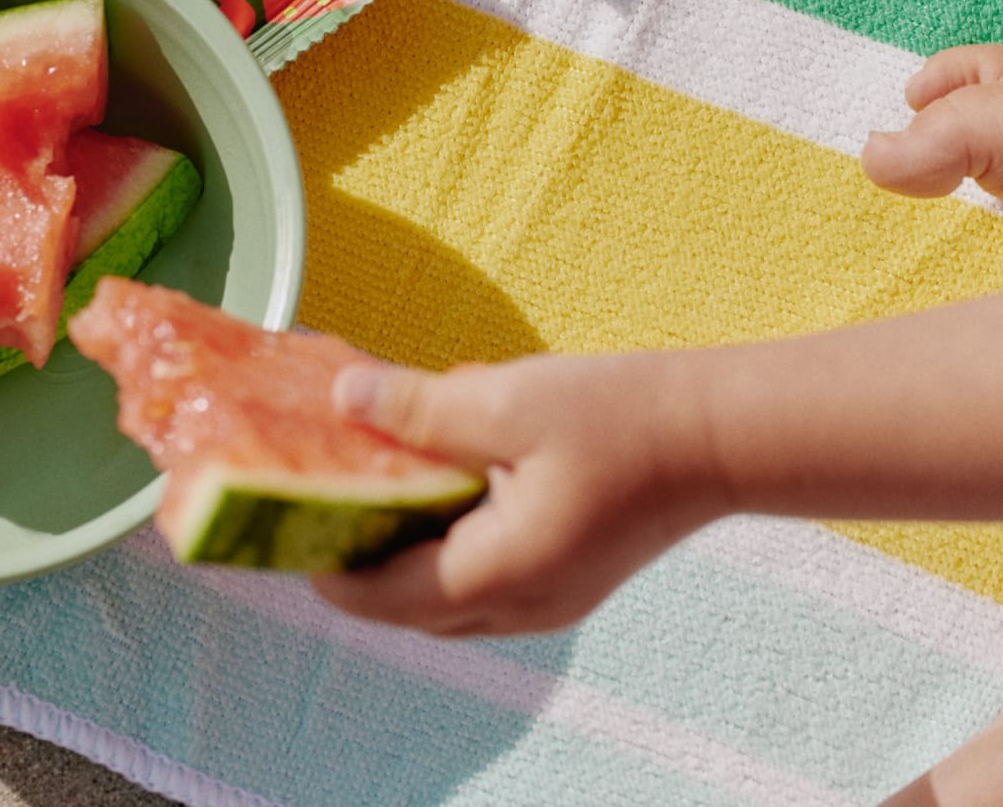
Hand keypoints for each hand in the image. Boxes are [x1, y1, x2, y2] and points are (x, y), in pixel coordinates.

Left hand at [311, 351, 723, 635]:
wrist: (719, 434)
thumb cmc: (622, 415)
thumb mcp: (510, 398)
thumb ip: (419, 406)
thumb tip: (343, 396)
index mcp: (500, 573)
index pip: (380, 597)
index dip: (323, 563)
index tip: (283, 515)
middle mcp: (520, 606)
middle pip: (406, 606)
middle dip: (358, 557)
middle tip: (318, 492)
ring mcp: (548, 600)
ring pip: (443, 596)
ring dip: (403, 548)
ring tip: (374, 478)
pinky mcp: (566, 578)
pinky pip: (482, 576)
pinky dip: (447, 539)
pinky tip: (444, 473)